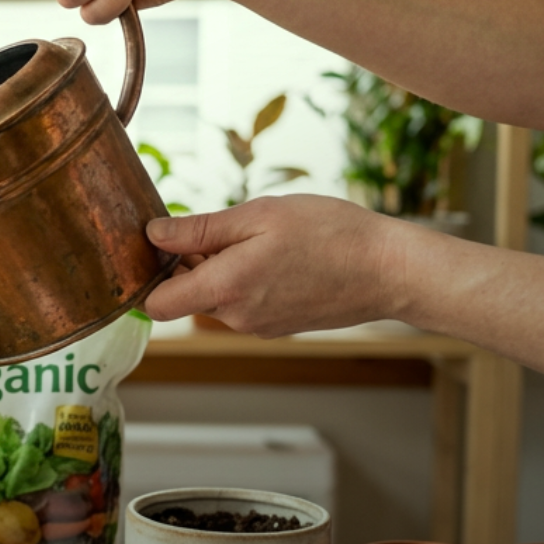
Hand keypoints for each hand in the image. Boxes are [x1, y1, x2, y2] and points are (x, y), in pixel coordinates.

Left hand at [142, 196, 417, 336]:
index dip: (153, 275)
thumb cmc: (329, 235)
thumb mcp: (257, 216)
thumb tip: (153, 235)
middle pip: (186, 297)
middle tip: (224, 228)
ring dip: (222, 269)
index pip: (156, 305)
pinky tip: (279, 256)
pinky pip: (245, 303)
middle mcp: (237, 318)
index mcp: (225, 290)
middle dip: (191, 265)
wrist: (390, 270)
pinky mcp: (278, 326)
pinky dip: (248, 280)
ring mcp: (259, 326)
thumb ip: (199, 230)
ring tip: (261, 239)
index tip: (166, 244)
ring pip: (218, 298)